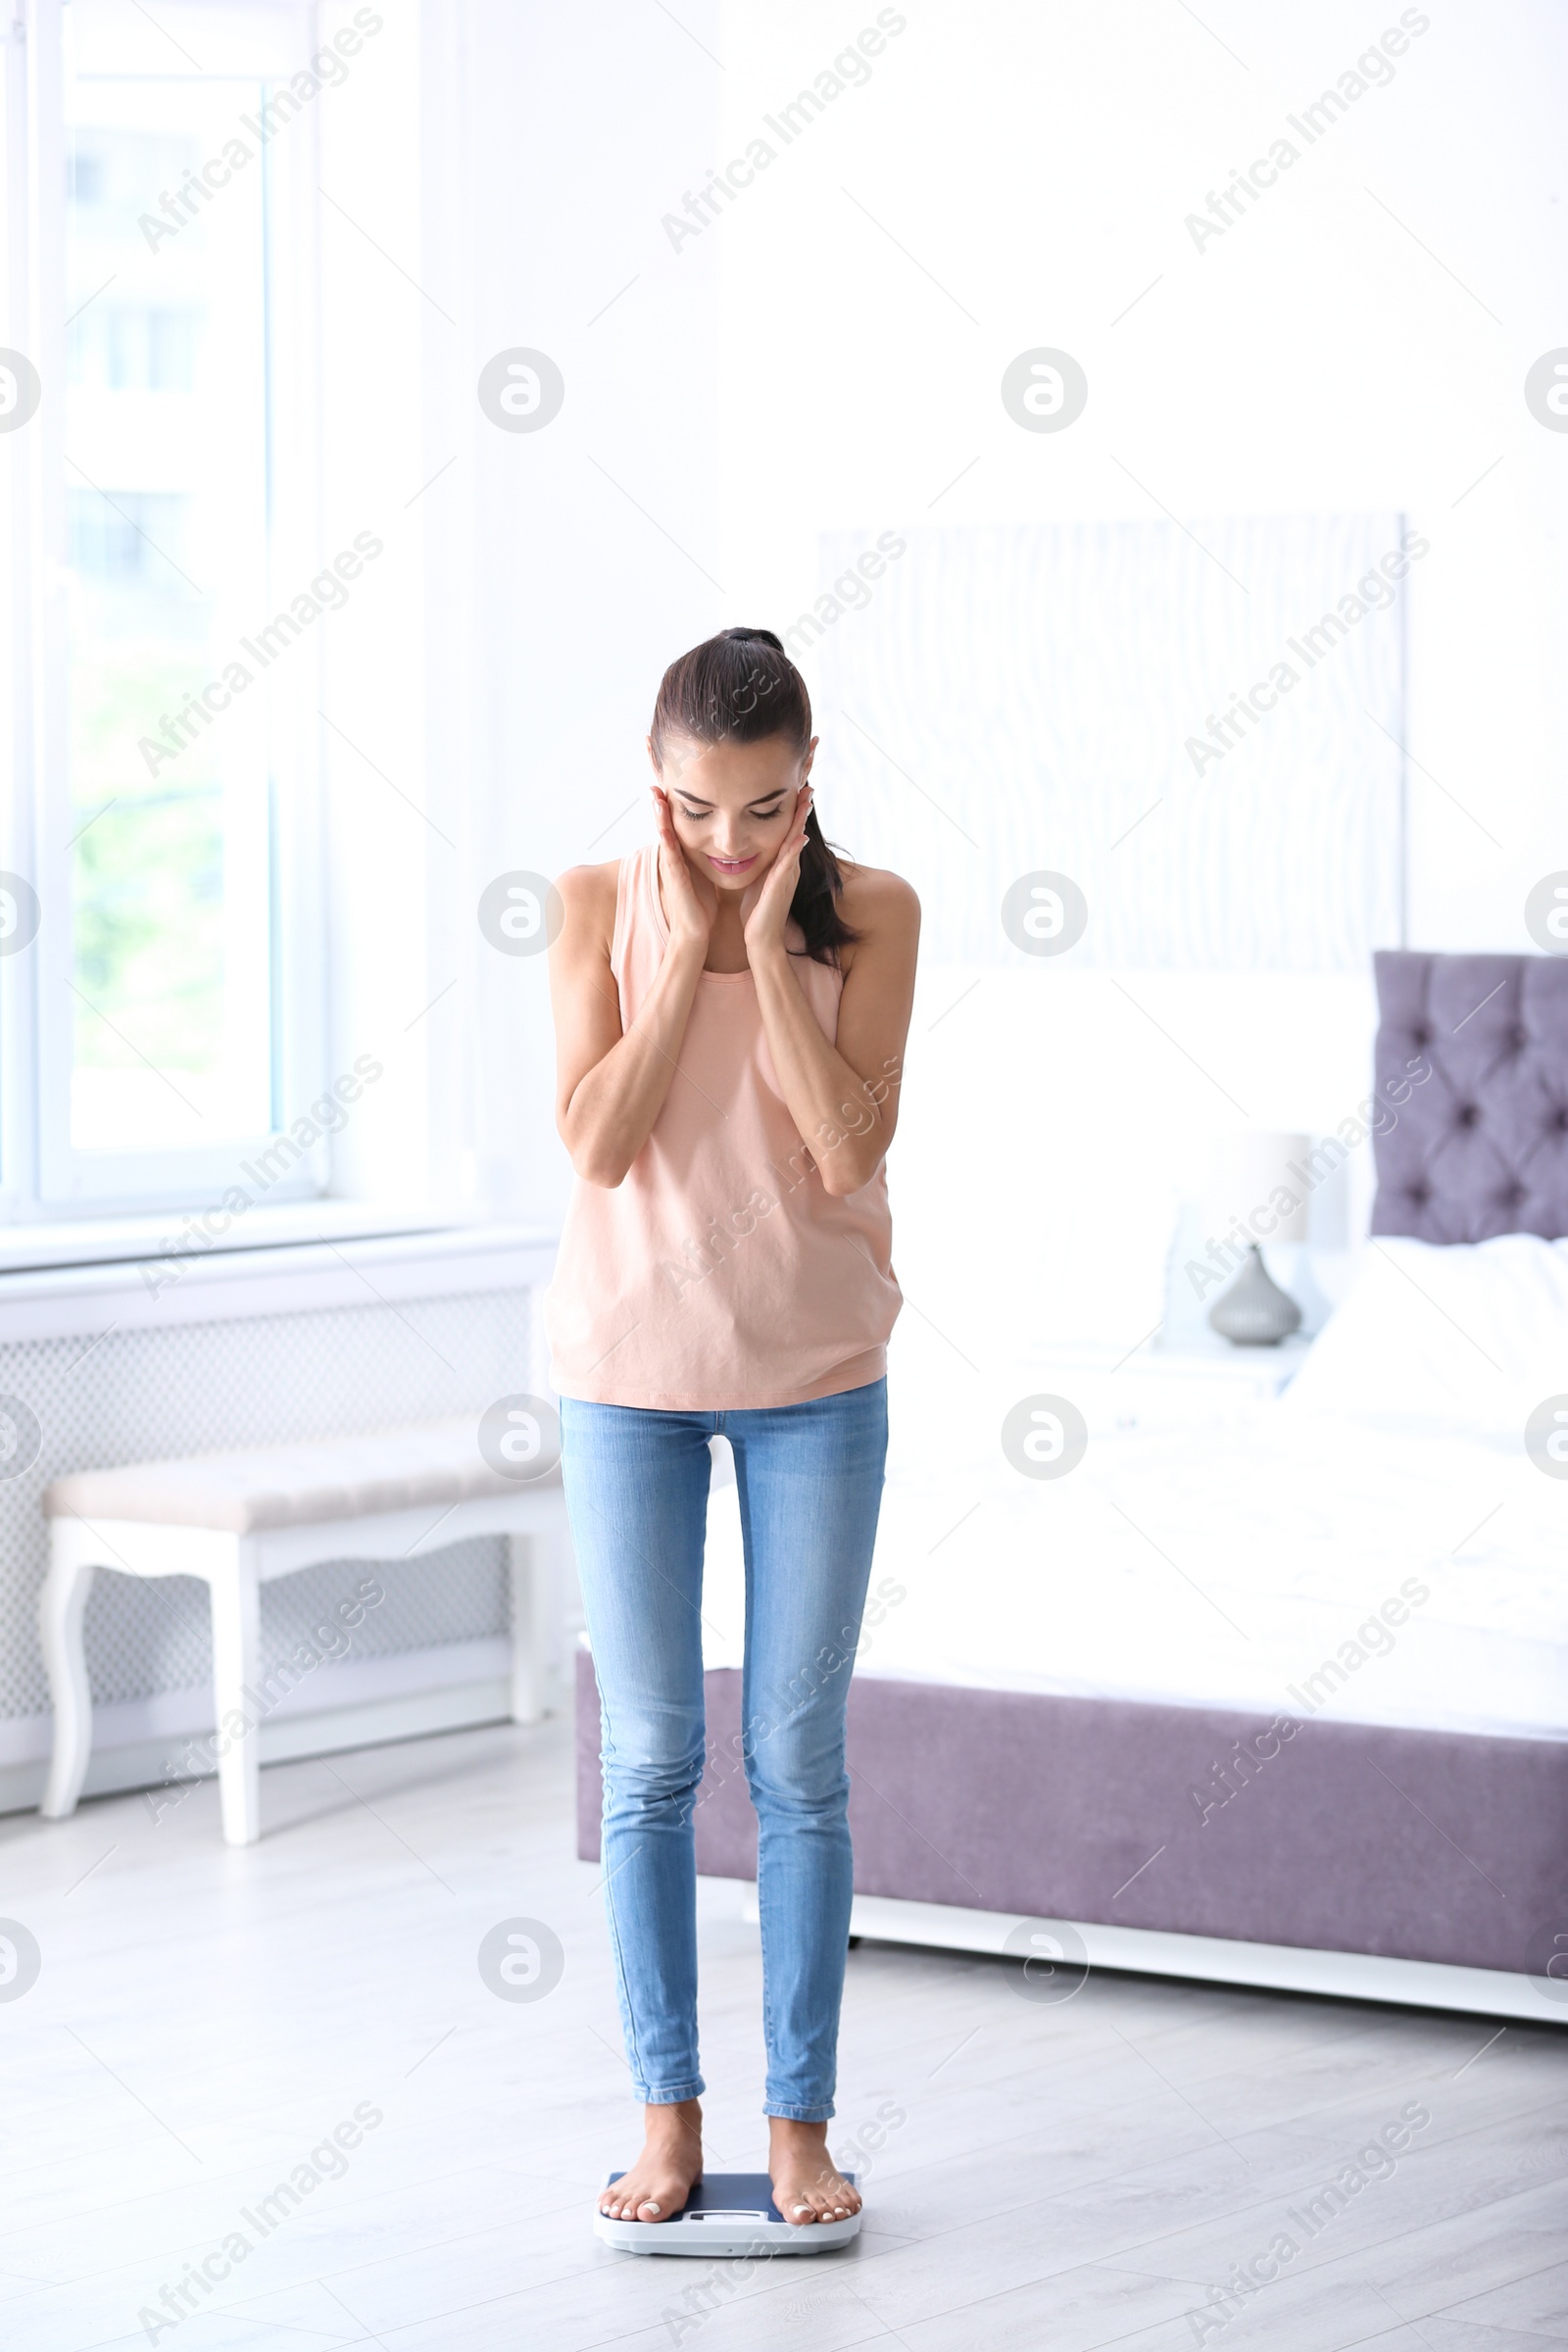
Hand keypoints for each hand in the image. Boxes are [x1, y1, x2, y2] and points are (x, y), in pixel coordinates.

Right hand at [651, 787, 718, 950]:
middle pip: (662, 822)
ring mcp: (671, 866)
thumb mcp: (702, 869)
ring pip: (663, 834)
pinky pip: (669, 854)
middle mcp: (672, 856)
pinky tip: (663, 826)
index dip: (668, 800)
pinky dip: (665, 838)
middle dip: (657, 800)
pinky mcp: (675, 878)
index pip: (672, 820)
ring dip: (658, 815)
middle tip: (651, 780)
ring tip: (653, 794)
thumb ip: (703, 853)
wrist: (695, 930)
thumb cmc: (700, 902)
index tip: (666, 778)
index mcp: (680, 852)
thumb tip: (714, 837)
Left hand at [741, 784, 812, 963]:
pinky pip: (788, 864)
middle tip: (808, 780)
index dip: (793, 806)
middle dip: (803, 805)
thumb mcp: (759, 878)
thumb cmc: (757, 911)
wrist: (761, 939)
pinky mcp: (781, 886)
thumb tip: (753, 844)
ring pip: (796, 841)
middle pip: (797, 827)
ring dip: (801, 820)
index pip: (788, 827)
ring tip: (807, 798)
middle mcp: (788, 865)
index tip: (795, 782)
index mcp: (781, 861)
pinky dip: (793, 849)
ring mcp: (787, 875)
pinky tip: (798, 836)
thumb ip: (762, 861)